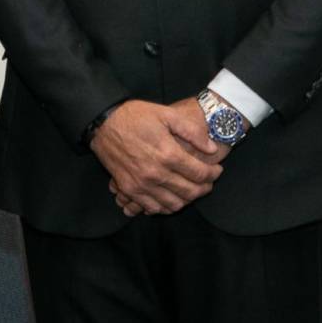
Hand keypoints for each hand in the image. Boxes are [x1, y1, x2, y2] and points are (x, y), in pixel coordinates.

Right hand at [91, 98, 224, 216]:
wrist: (104, 123)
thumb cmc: (136, 116)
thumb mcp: (167, 114)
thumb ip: (192, 132)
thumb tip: (210, 149)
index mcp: (168, 154)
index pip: (200, 174)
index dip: (213, 174)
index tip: (217, 170)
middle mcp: (156, 173)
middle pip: (190, 192)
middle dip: (204, 189)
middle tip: (208, 182)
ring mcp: (141, 185)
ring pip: (173, 204)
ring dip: (187, 200)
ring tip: (191, 190)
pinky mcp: (129, 189)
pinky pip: (152, 208)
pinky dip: (165, 206)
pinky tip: (170, 197)